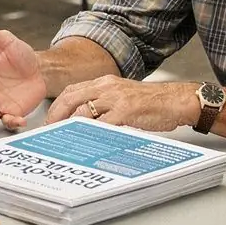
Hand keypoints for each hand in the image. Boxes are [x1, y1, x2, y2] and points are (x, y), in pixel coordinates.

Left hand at [45, 77, 197, 131]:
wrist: (176, 100)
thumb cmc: (153, 102)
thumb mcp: (124, 97)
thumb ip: (105, 105)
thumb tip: (86, 121)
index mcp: (106, 82)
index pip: (73, 90)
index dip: (58, 105)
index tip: (50, 119)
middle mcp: (107, 87)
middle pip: (71, 97)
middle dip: (56, 114)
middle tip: (49, 129)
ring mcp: (116, 98)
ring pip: (83, 109)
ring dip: (69, 125)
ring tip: (62, 137)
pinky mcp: (126, 111)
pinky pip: (102, 123)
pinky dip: (90, 132)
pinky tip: (84, 141)